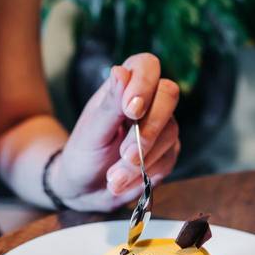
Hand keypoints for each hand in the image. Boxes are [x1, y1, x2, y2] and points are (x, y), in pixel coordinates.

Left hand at [51, 53, 179, 211]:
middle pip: (169, 95)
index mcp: (125, 87)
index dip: (144, 83)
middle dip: (147, 129)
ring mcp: (162, 128)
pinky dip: (144, 173)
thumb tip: (120, 71)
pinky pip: (168, 159)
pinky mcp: (167, 153)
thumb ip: (110, 103)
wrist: (85, 189)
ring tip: (113, 177)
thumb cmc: (84, 152)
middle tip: (125, 153)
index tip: (130, 110)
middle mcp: (149, 102)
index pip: (147, 66)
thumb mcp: (92, 130)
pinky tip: (124, 181)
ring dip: (140, 159)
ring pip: (170, 132)